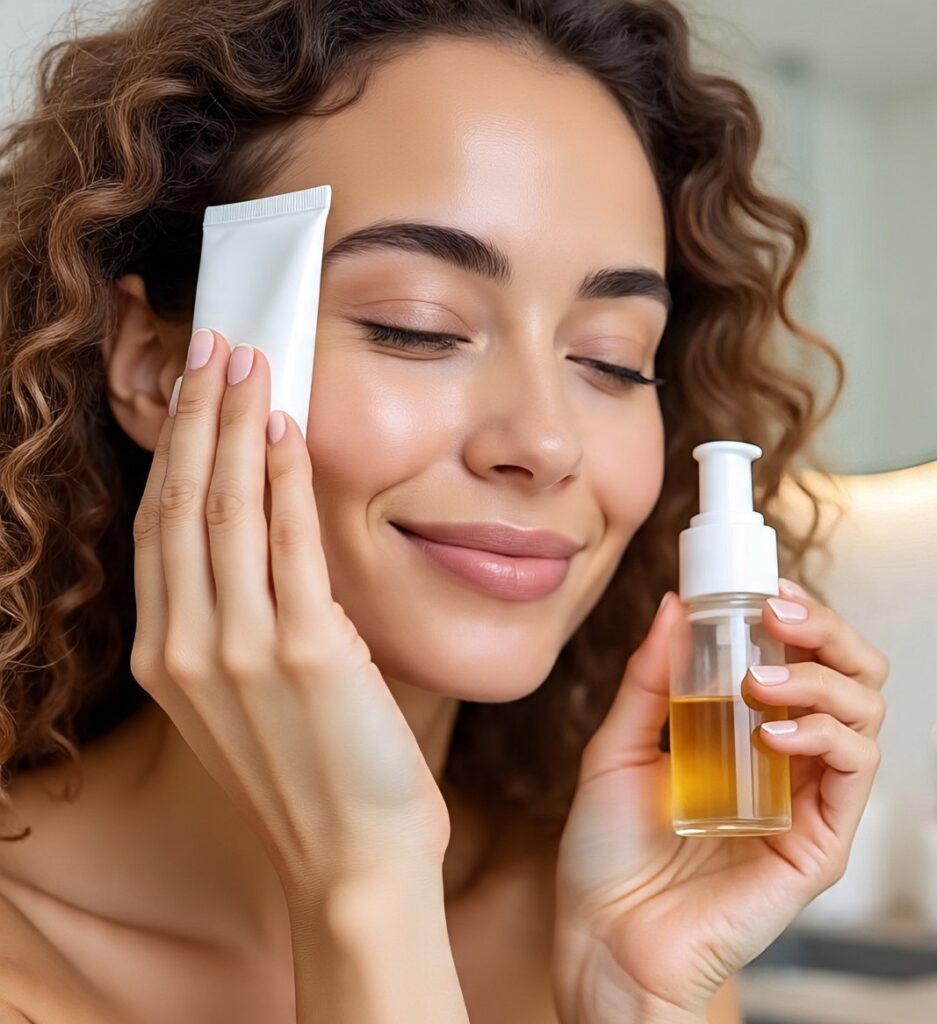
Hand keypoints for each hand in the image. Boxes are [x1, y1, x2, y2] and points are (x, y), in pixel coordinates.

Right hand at [130, 328, 450, 895]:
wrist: (351, 862)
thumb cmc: (309, 779)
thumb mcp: (246, 701)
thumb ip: (237, 625)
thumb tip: (264, 542)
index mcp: (166, 659)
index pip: (160, 528)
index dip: (172, 450)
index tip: (189, 392)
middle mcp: (187, 649)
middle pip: (182, 504)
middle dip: (196, 415)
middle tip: (213, 346)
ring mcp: (241, 652)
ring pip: (226, 511)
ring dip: (235, 427)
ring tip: (248, 363)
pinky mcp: (307, 654)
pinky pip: (289, 546)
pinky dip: (284, 481)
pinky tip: (288, 431)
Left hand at [551, 581, 888, 1021]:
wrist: (603, 937)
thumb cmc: (607, 853)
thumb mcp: (616, 748)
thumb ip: (648, 681)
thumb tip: (670, 607)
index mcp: (743, 737)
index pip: (797, 661)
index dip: (793, 617)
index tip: (760, 586)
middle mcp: (784, 764)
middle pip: (848, 677)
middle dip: (825, 630)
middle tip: (778, 611)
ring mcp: (805, 803)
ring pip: (865, 715)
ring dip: (823, 677)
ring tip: (764, 678)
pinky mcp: (817, 845)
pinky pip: (854, 773)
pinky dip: (825, 734)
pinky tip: (773, 730)